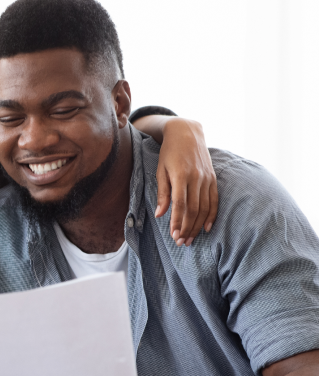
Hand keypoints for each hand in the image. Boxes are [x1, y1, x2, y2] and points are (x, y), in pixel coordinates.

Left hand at [155, 118, 217, 245]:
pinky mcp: (213, 178)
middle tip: (181, 242)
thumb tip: (160, 215)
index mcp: (181, 176)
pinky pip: (214, 200)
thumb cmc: (169, 153)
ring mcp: (207, 178)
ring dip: (197, 226)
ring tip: (190, 239)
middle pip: (194, 209)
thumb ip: (162, 193)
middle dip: (187, 228)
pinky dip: (211, 215)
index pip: (180, 204)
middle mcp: (197, 178)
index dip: (178, 222)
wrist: (187, 133)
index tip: (173, 235)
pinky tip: (206, 228)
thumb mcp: (160, 170)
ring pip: (204, 207)